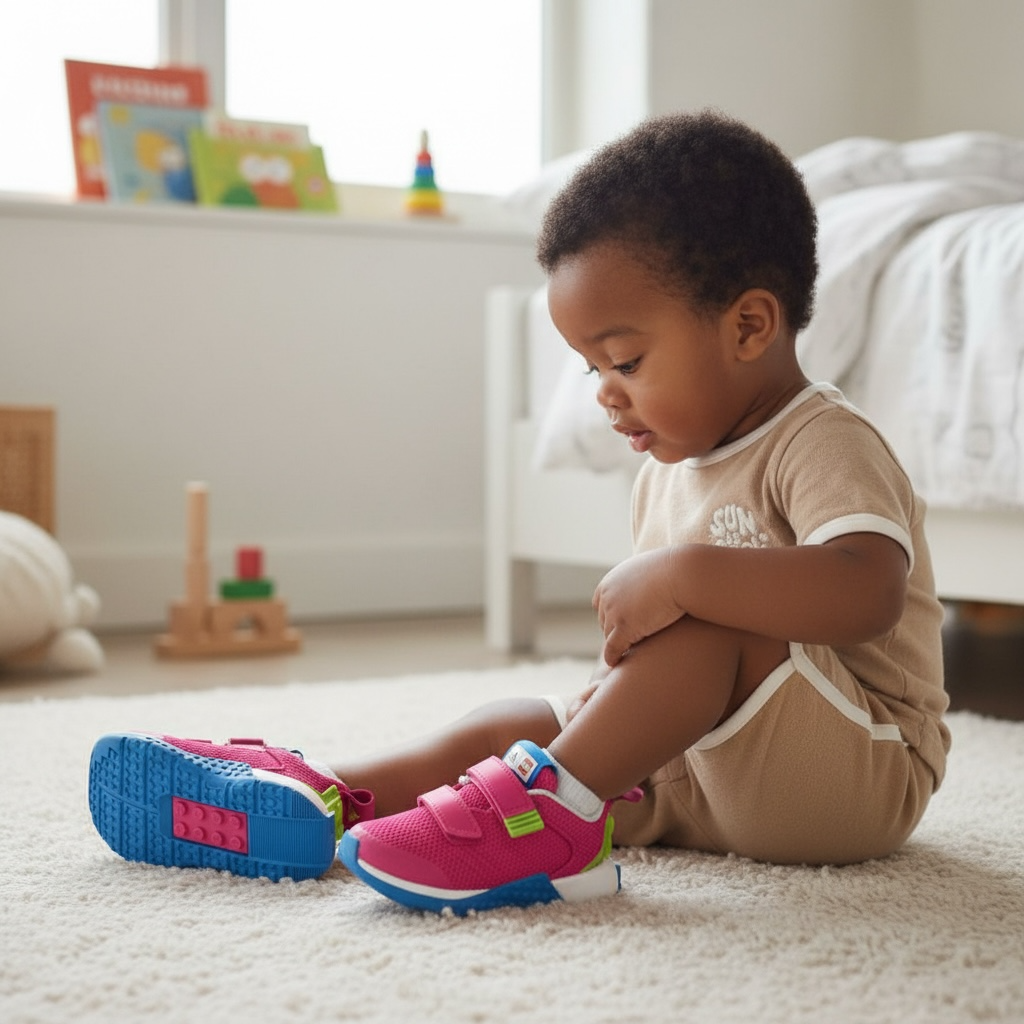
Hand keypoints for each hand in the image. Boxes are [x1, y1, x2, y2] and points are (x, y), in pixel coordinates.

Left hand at [592, 548, 685, 665]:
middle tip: (628, 640)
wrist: (681, 574)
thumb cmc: (674, 571)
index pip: (600, 603)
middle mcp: (607, 596)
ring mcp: (614, 612)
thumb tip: (651, 584)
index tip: (621, 622)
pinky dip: (613, 656)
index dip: (610, 614)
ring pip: (610, 636)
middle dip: (615, 630)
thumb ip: (643, 579)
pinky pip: (613, 647)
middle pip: (604, 621)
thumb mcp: (651, 570)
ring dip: (618, 644)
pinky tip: (616, 663)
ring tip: (629, 652)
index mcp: (610, 581)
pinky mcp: (624, 627)